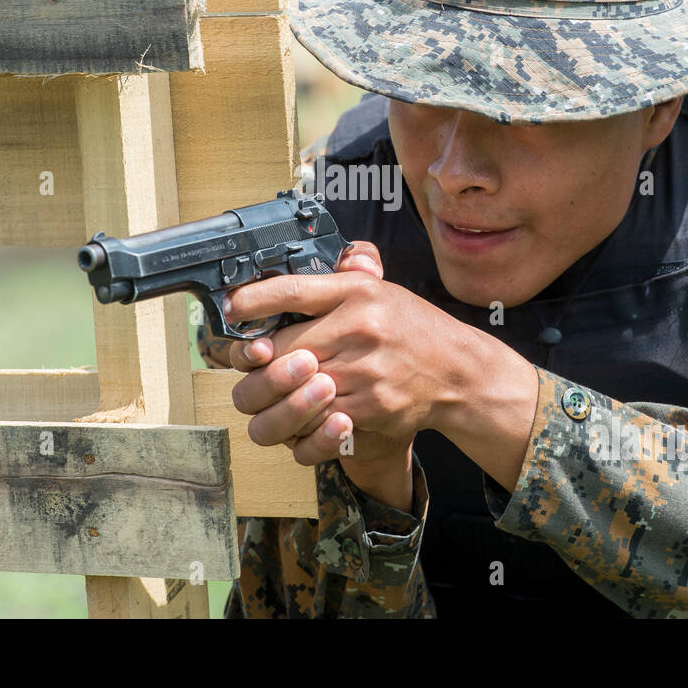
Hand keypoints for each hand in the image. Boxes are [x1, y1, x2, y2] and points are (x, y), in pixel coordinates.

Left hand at [224, 240, 478, 468]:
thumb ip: (341, 271)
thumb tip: (295, 259)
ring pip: (292, 396)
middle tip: (252, 365)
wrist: (458, 371)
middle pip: (280, 352)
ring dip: (275, 401)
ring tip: (273, 396)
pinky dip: (303, 428)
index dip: (251, 300)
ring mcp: (365, 372)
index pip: (291, 291)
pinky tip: (303, 419)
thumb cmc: (409, 327)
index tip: (230, 307)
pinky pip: (317, 425)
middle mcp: (359, 328)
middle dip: (256, 365)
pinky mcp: (372, 408)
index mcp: (356, 292)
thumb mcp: (379, 287)